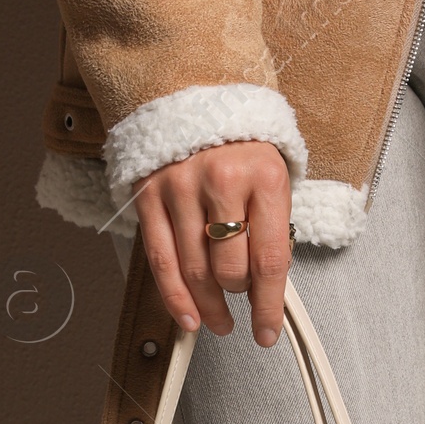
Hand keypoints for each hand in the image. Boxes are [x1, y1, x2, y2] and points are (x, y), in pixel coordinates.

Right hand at [129, 143, 290, 344]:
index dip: (269, 306)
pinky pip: (161, 260)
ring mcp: (181, 188)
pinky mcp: (150, 194)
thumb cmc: (241, 143)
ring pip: (194, 270)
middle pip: (229, 269)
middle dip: (239, 296)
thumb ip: (271, 228)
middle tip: (242, 303)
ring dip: (209, 306)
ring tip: (218, 320)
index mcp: (264, 177)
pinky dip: (175, 296)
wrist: (195, 92)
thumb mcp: (274, 176)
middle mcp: (222, 182)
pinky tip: (188, 315)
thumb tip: (269, 288)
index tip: (267, 331)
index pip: (269, 260)